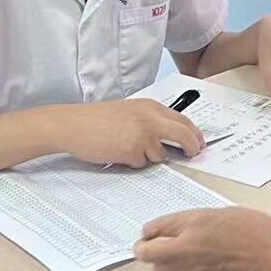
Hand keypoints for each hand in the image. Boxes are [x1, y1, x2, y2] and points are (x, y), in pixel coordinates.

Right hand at [61, 99, 203, 167]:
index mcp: (150, 106)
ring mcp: (143, 135)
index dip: (193, 133)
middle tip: (193, 154)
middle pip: (183, 134)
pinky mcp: (133, 151)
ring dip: (148, 157)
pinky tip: (116, 153)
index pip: (182, 119)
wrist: (73, 125)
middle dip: (192, 146)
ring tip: (125, 147)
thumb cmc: (95, 120)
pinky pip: (141, 164)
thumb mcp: (128, 111)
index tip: (198, 142)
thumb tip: (169, 138)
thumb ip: (149, 120)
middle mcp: (150, 118)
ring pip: (160, 155)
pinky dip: (132, 163)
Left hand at [134, 207, 270, 270]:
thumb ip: (194, 221)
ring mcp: (192, 269)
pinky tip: (189, 266)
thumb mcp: (222, 213)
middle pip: (147, 253)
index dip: (150, 231)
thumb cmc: (255, 230)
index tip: (150, 233)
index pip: (155, 228)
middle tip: (152, 246)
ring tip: (172, 257)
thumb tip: (175, 229)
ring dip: (160, 263)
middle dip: (146, 249)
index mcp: (194, 223)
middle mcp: (187, 247)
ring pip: (159, 270)